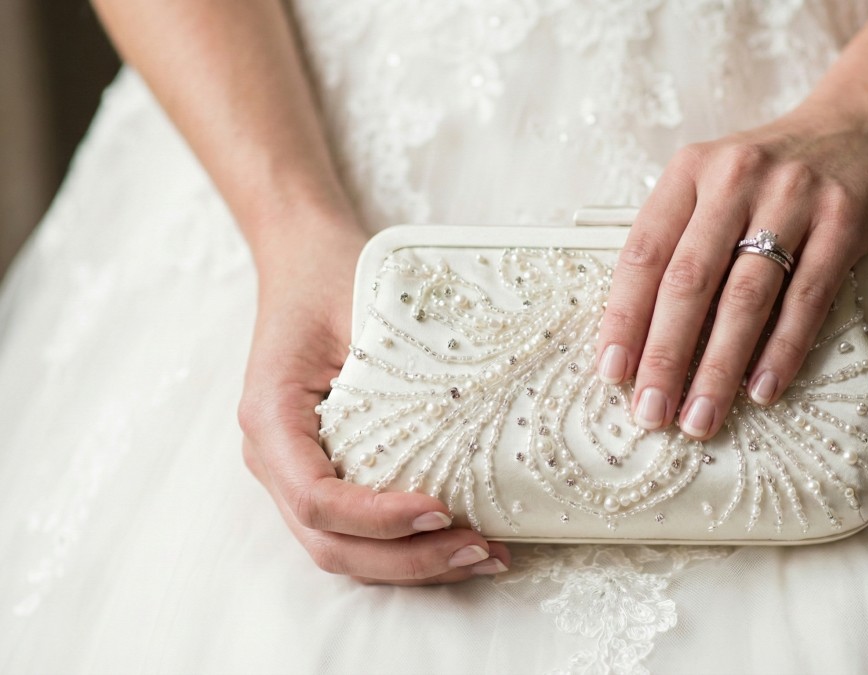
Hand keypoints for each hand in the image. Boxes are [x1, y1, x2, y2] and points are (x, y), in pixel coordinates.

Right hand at [238, 220, 510, 584]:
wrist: (304, 260)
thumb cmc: (331, 273)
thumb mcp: (362, 303)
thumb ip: (401, 361)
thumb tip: (482, 410)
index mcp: (270, 415)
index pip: (314, 497)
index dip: (376, 518)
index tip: (440, 509)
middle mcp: (272, 457)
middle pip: (328, 543)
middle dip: (407, 560)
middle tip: (479, 550)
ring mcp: (293, 472)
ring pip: (342, 550)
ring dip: (412, 566)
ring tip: (483, 556)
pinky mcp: (323, 473)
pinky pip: (356, 530)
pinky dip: (406, 546)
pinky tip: (461, 542)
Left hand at [595, 100, 867, 439]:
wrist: (865, 123)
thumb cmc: (777, 171)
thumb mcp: (717, 182)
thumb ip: (683, 239)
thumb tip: (644, 335)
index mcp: (690, 170)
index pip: (644, 253)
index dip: (624, 317)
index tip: (612, 372)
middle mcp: (736, 178)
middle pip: (689, 281)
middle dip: (665, 357)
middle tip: (651, 412)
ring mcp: (793, 198)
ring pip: (745, 298)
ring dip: (718, 368)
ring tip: (700, 417)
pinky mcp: (843, 222)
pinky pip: (807, 299)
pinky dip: (781, 351)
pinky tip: (761, 389)